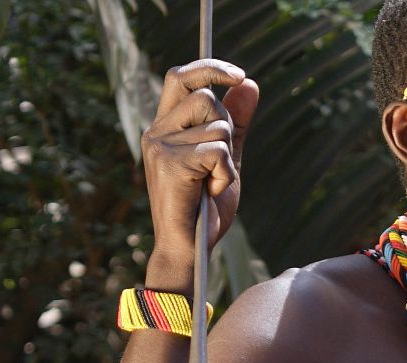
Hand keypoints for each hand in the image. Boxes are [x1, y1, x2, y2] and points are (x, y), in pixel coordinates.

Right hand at [141, 59, 259, 268]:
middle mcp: (157, 132)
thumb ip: (237, 122)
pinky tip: (211, 192)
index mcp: (166, 127)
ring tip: (212, 182)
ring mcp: (160, 147)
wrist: (190, 249)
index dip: (210, 68)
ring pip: (217, 126)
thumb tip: (249, 82)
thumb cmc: (205, 206)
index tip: (239, 74)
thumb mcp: (227, 157)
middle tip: (220, 160)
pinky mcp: (170, 164)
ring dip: (228, 156)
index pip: (181, 78)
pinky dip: (226, 174)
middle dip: (227, 127)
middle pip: (205, 97)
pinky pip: (218, 151)